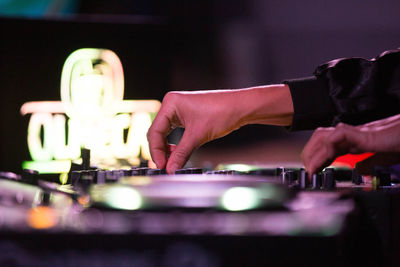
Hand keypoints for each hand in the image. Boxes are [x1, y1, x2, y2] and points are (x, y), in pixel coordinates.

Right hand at [147, 85, 292, 172]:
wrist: (241, 107)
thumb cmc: (222, 113)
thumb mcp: (198, 136)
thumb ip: (181, 154)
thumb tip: (170, 169)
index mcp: (171, 103)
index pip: (155, 131)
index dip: (156, 151)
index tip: (161, 166)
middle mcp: (172, 104)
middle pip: (157, 132)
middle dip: (160, 151)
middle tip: (164, 167)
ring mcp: (179, 109)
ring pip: (165, 133)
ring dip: (167, 149)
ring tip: (171, 163)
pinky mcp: (186, 115)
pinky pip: (174, 132)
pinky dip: (174, 144)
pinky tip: (177, 154)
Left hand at [301, 114, 399, 174]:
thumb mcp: (386, 156)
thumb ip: (372, 162)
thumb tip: (358, 170)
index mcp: (360, 140)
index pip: (330, 145)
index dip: (317, 157)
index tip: (312, 172)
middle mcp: (356, 134)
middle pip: (321, 137)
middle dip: (309, 153)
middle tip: (308, 171)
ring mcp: (360, 132)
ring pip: (325, 135)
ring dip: (313, 151)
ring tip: (311, 169)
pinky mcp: (368, 133)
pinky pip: (339, 135)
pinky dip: (327, 148)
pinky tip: (324, 161)